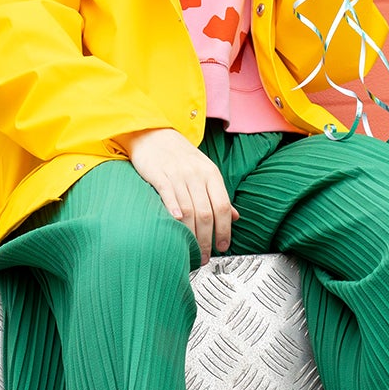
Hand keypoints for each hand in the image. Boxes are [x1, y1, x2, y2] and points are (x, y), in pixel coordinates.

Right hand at [125, 128, 234, 261]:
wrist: (154, 133)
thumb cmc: (180, 156)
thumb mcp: (205, 171)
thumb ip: (219, 194)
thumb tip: (234, 217)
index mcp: (211, 174)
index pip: (222, 206)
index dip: (224, 230)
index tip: (223, 246)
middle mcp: (196, 174)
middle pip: (205, 213)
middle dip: (206, 239)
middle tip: (204, 256)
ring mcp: (177, 174)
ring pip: (188, 210)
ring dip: (190, 235)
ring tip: (190, 250)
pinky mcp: (158, 174)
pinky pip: (167, 195)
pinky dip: (173, 210)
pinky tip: (176, 224)